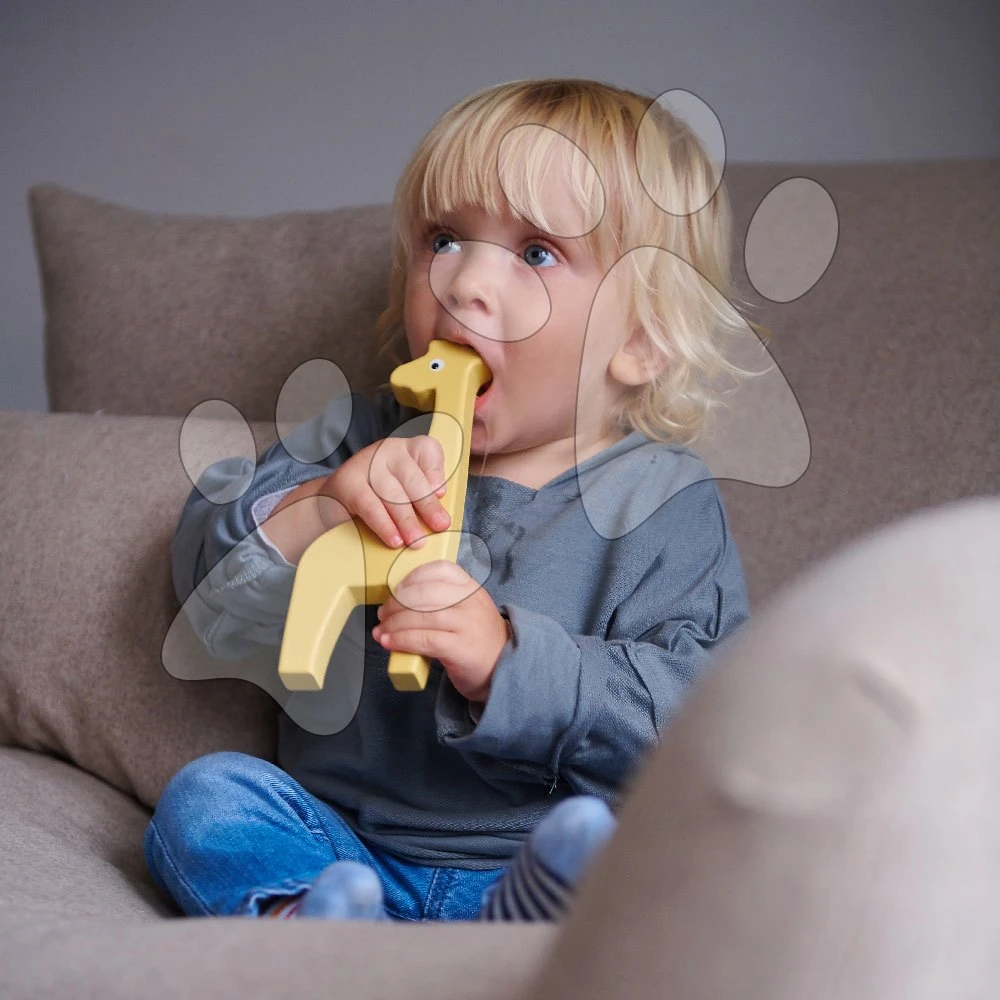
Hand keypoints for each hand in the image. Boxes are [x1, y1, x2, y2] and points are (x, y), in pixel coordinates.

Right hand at [323, 435, 451, 548]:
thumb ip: (423, 498)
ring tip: (417, 541)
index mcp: (407, 449)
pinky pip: (371, 506)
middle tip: (439, 526)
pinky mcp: (348, 482)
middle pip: (412, 478)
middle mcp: (387, 451)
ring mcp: (366, 464)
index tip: (442, 493)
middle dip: (427, 505)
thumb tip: (439, 519)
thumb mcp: (405, 492)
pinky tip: (394, 540)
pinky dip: (385, 525)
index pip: (427, 450)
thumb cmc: (380, 499)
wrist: (334, 502)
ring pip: (392, 494)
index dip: (436, 471)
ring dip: (407, 521)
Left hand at [371, 560, 510, 703]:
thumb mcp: (467, 609)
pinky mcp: (460, 648)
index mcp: (470, 587)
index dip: (412, 578)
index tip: (396, 590)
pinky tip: (390, 642)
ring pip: (421, 616)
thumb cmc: (477, 638)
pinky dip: (401, 640)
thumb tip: (399, 601)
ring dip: (394, 623)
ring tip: (381, 631)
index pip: (439, 570)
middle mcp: (470, 602)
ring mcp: (467, 624)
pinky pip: (424, 639)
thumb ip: (442, 600)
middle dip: (396, 603)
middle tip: (384, 614)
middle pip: (424, 593)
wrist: (504, 667)